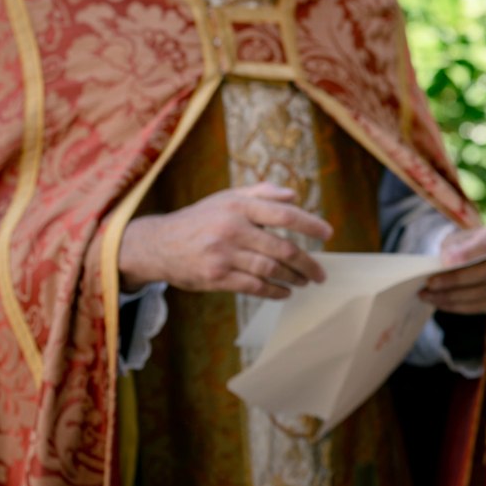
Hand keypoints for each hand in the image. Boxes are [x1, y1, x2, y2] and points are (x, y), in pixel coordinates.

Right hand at [117, 182, 331, 298]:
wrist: (158, 245)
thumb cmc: (200, 219)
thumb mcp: (226, 198)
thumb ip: (261, 193)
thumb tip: (293, 196)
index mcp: (238, 206)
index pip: (284, 215)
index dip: (310, 225)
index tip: (328, 234)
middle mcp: (232, 228)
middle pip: (282, 248)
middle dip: (307, 263)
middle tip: (321, 273)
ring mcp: (223, 254)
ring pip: (271, 270)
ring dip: (293, 278)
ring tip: (305, 282)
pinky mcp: (216, 277)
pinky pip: (254, 287)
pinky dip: (274, 291)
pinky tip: (284, 292)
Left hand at [421, 223, 485, 313]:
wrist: (473, 259)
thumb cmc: (462, 246)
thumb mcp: (456, 240)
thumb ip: (453, 248)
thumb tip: (447, 262)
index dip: (468, 253)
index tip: (446, 261)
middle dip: (456, 279)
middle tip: (430, 283)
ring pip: (482, 292)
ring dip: (452, 296)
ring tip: (426, 295)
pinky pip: (480, 307)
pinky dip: (457, 306)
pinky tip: (438, 302)